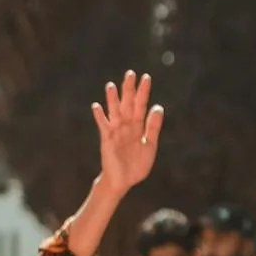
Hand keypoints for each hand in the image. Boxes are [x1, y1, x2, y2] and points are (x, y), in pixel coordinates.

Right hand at [92, 70, 164, 197]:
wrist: (124, 182)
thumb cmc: (137, 165)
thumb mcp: (150, 145)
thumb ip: (153, 127)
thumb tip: (158, 107)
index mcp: (138, 126)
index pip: (141, 105)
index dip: (143, 92)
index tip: (146, 77)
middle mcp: (126, 126)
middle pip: (127, 104)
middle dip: (129, 90)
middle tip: (130, 73)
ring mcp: (116, 132)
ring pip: (114, 112)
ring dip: (113, 100)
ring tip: (112, 86)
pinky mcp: (107, 140)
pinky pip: (103, 127)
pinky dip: (100, 117)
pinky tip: (97, 106)